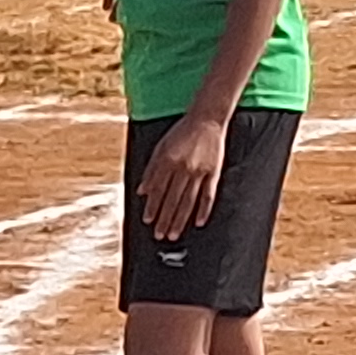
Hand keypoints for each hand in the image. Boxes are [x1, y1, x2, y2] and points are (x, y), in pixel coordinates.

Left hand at [137, 112, 229, 240]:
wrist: (207, 120)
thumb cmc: (182, 132)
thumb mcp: (161, 147)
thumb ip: (151, 169)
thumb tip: (142, 191)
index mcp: (168, 161)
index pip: (158, 190)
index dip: (152, 206)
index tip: (148, 220)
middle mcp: (183, 168)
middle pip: (172, 199)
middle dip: (165, 219)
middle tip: (159, 235)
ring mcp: (200, 172)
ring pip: (188, 201)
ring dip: (180, 220)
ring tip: (174, 234)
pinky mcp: (214, 172)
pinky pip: (208, 195)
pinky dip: (204, 210)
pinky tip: (199, 222)